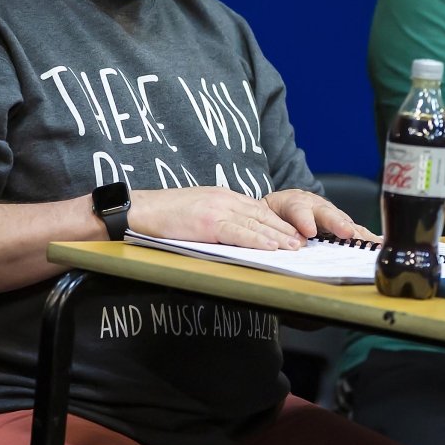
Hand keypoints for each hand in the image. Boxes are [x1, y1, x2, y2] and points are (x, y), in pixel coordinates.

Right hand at [129, 187, 368, 250]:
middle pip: (263, 215)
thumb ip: (218, 218)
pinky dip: (259, 240)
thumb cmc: (163, 215)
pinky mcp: (209, 222)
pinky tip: (272, 247)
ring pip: (256, 224)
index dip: (279, 223)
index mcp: (223, 196)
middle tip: (306, 242)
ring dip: (279, 237)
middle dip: (286, 230)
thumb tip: (234, 233)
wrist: (138, 210)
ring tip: (297, 248)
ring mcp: (218, 209)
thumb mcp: (197, 211)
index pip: (258, 210)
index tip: (296, 233)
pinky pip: (240, 232)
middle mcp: (225, 199)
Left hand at [264, 189, 377, 242]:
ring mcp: (331, 213)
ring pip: (344, 221)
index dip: (304, 220)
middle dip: (337, 224)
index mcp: (294, 203)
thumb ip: (276, 229)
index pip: (298, 210)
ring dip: (357, 233)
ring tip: (370, 243)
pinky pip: (354, 229)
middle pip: (327, 213)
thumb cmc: (274, 213)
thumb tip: (291, 243)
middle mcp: (316, 205)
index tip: (309, 232)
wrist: (282, 203)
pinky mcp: (341, 222)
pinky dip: (366, 237)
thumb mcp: (266, 218)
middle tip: (346, 233)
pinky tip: (379, 243)